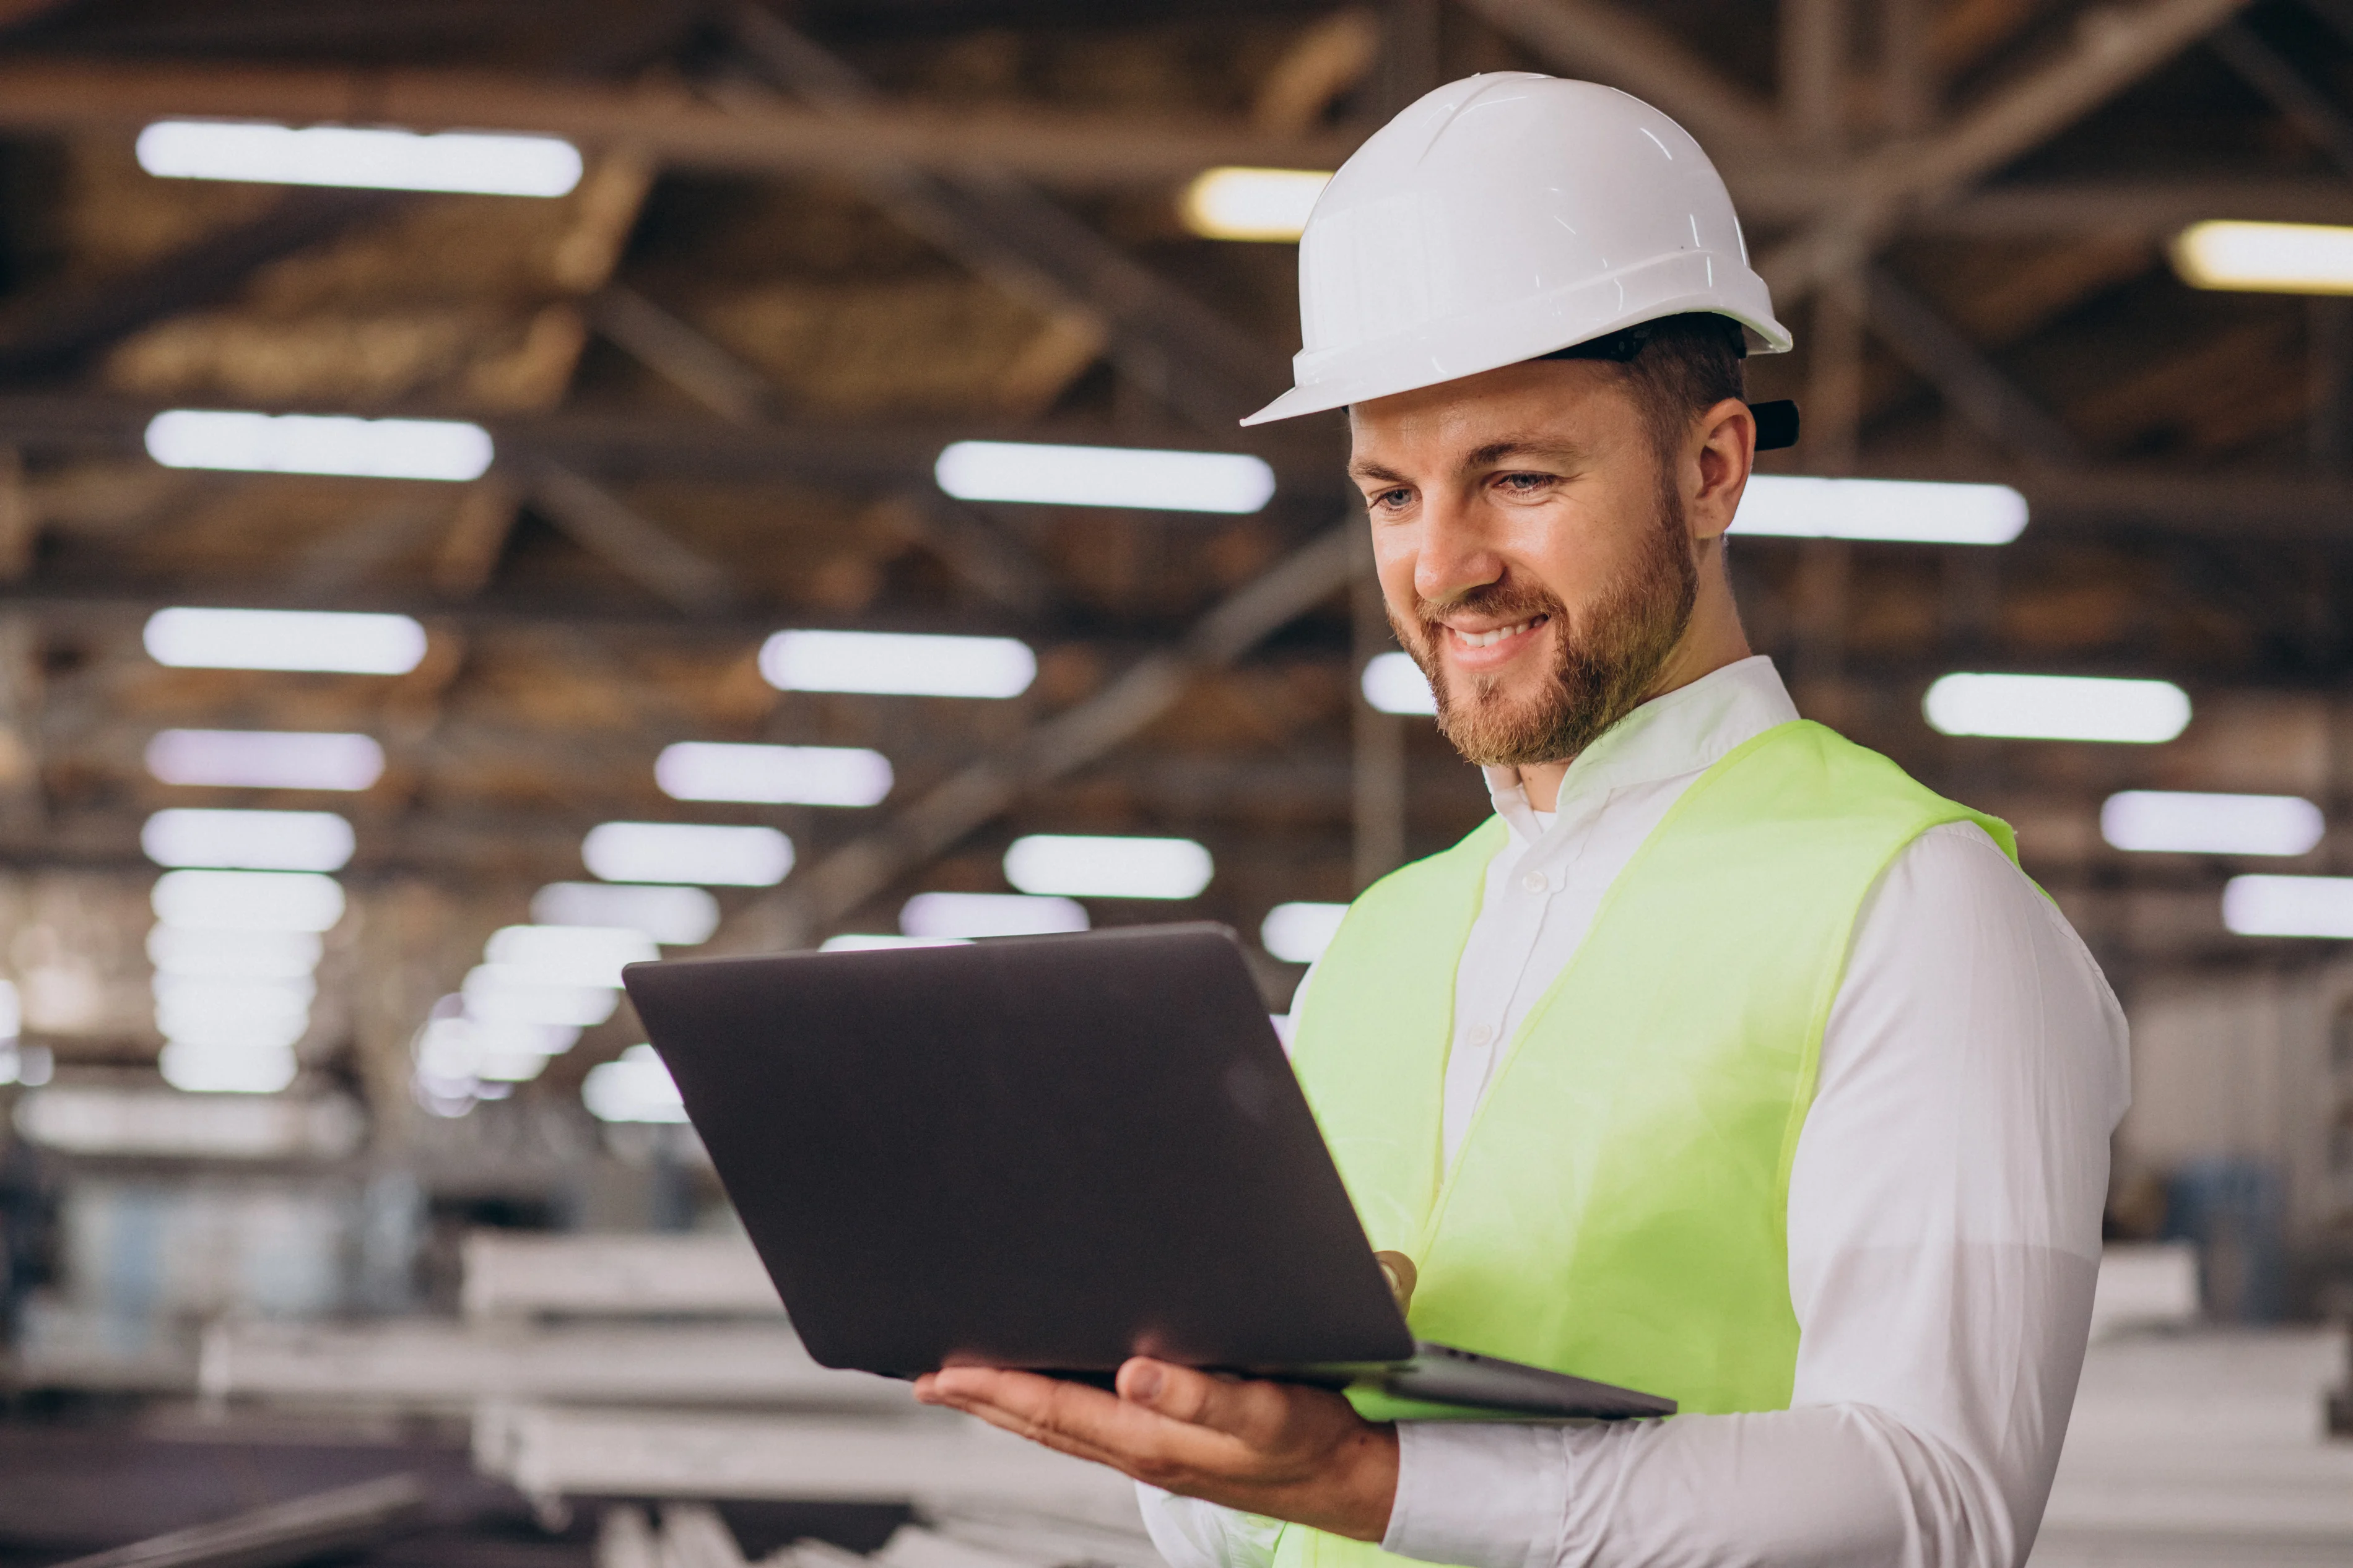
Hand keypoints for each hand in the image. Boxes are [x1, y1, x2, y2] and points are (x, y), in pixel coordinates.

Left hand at [913, 1358, 1398, 1541]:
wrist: (1354, 1479)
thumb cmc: (1312, 1441)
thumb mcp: (1265, 1412)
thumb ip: (1203, 1394)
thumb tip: (1135, 1374)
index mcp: (1153, 1440)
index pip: (1053, 1411)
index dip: (994, 1390)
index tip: (943, 1371)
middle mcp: (1141, 1451)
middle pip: (1042, 1423)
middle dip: (983, 1398)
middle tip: (928, 1376)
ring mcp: (1152, 1454)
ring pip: (1062, 1429)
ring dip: (1009, 1406)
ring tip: (967, 1383)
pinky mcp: (1170, 1449)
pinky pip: (1091, 1429)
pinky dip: (1052, 1411)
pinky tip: (1047, 1394)